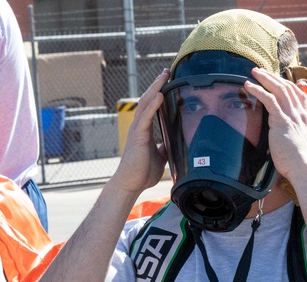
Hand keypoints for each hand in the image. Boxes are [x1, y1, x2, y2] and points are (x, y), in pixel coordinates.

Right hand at [114, 69, 168, 196]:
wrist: (130, 184)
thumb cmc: (142, 173)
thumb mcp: (160, 157)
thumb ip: (165, 147)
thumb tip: (175, 142)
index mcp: (144, 130)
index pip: (152, 106)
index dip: (158, 92)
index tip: (167, 81)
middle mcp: (139, 127)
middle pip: (148, 100)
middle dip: (157, 85)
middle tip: (167, 71)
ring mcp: (137, 130)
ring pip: (146, 103)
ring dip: (155, 88)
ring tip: (164, 76)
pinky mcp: (138, 136)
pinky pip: (146, 117)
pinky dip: (153, 104)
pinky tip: (159, 94)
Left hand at [244, 69, 306, 183]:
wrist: (301, 166)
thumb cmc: (297, 160)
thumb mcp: (299, 140)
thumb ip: (295, 128)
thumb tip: (289, 124)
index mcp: (304, 117)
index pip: (297, 92)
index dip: (285, 82)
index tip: (274, 77)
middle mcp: (299, 112)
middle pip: (286, 87)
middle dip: (272, 76)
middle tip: (260, 70)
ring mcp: (291, 115)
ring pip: (278, 89)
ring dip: (264, 78)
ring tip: (253, 72)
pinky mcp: (281, 120)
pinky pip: (269, 100)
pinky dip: (258, 90)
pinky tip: (248, 86)